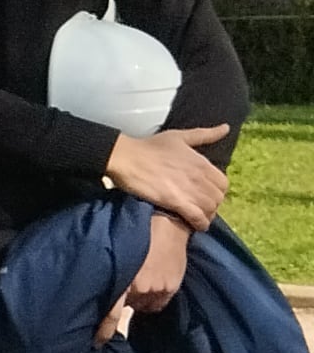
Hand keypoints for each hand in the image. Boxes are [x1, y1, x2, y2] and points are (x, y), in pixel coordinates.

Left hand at [103, 212, 192, 343]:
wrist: (168, 219)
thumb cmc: (135, 231)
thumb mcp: (117, 251)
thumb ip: (110, 273)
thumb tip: (99, 293)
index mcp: (122, 278)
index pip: (111, 313)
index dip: (104, 330)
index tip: (97, 342)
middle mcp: (140, 287)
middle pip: (126, 307)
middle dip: (122, 301)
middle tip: (122, 286)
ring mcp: (158, 288)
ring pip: (142, 306)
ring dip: (138, 298)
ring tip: (139, 278)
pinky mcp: (172, 287)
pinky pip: (157, 304)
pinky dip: (152, 299)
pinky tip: (152, 282)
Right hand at [107, 125, 231, 230]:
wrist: (127, 158)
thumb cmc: (149, 146)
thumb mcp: (180, 136)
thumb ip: (205, 134)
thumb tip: (226, 128)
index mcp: (202, 163)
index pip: (223, 183)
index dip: (216, 190)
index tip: (206, 192)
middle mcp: (200, 177)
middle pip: (218, 198)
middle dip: (212, 204)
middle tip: (201, 206)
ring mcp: (190, 190)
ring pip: (210, 209)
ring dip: (206, 215)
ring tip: (198, 217)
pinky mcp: (176, 202)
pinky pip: (197, 217)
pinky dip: (200, 223)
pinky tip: (195, 224)